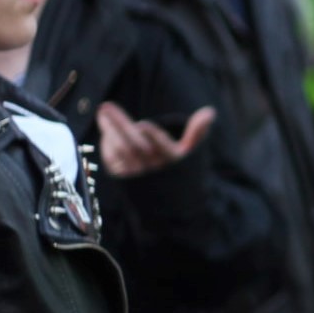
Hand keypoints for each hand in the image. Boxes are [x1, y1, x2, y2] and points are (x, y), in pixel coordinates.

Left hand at [95, 102, 214, 177]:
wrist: (167, 205)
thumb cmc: (178, 172)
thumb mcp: (190, 154)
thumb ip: (197, 132)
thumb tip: (210, 112)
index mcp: (174, 162)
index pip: (163, 148)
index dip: (154, 137)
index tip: (144, 125)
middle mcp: (154, 170)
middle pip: (135, 146)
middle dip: (120, 125)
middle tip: (106, 106)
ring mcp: (137, 175)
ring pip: (120, 151)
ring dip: (109, 131)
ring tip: (103, 113)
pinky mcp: (122, 179)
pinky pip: (111, 160)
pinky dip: (107, 145)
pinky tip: (106, 131)